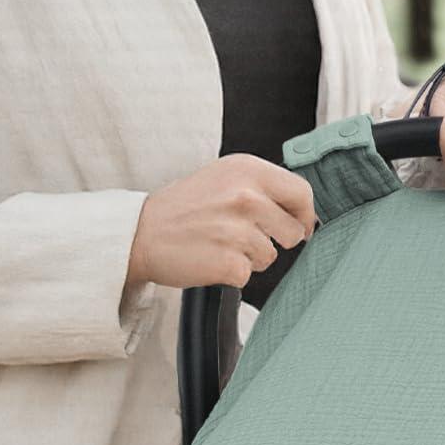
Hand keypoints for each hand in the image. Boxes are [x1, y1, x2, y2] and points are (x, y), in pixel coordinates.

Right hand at [126, 153, 317, 290]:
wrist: (140, 233)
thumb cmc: (184, 208)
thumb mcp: (225, 177)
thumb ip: (263, 187)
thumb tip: (304, 211)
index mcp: (248, 170)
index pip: (303, 193)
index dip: (304, 215)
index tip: (297, 225)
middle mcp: (246, 196)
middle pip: (295, 231)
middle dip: (277, 240)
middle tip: (245, 235)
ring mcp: (238, 231)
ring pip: (272, 256)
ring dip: (251, 257)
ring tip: (221, 243)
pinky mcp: (229, 262)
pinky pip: (250, 275)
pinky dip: (233, 273)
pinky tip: (212, 258)